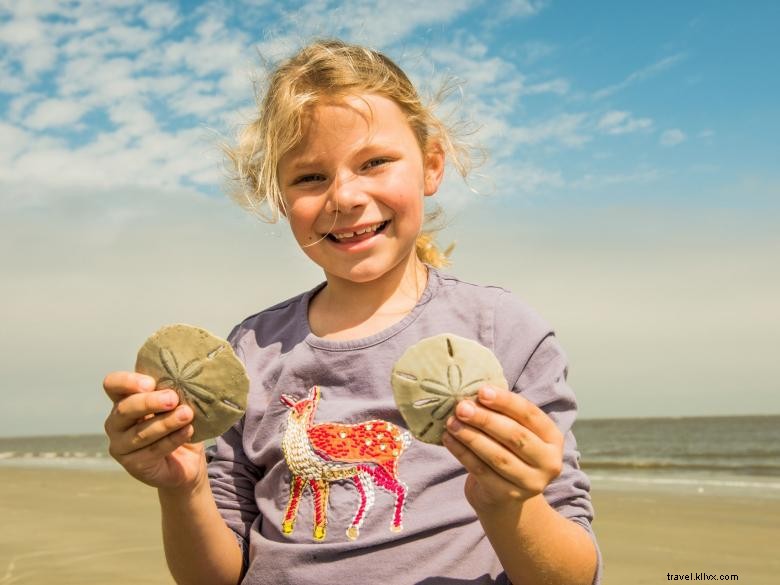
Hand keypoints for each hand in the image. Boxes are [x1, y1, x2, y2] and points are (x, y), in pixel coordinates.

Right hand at [103, 371, 205, 490]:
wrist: (188, 459)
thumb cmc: (178, 423)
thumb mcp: (175, 404)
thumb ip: (172, 391)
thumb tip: (184, 377)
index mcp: (124, 400)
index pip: (113, 384)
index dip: (127, 382)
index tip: (151, 383)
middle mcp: (116, 422)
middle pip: (124, 409)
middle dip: (149, 402)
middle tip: (172, 398)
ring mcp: (121, 446)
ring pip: (140, 433)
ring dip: (165, 422)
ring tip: (187, 414)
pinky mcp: (133, 465)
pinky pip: (153, 451)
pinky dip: (172, 439)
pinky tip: (187, 431)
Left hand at [442, 385, 563, 511]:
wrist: (506, 498)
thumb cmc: (509, 452)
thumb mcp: (515, 432)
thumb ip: (503, 414)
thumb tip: (473, 392)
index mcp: (553, 438)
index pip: (530, 414)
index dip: (506, 401)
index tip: (482, 391)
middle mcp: (548, 462)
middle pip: (515, 436)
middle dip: (485, 419)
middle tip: (461, 406)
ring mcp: (530, 483)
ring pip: (497, 456)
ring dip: (471, 436)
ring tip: (451, 422)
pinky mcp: (508, 496)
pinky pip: (481, 471)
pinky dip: (462, 453)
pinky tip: (449, 439)